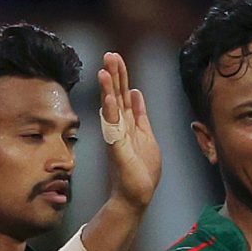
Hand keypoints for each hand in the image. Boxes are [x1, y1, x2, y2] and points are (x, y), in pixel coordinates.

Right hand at [97, 52, 160, 212]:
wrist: (137, 195)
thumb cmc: (141, 170)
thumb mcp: (147, 135)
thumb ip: (140, 115)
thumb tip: (136, 93)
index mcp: (128, 123)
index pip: (123, 94)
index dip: (121, 76)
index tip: (117, 58)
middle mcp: (119, 127)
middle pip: (116, 95)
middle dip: (114, 75)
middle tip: (110, 54)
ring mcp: (117, 136)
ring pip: (111, 107)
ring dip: (108, 88)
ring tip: (105, 69)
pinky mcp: (117, 147)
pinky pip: (113, 126)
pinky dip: (110, 110)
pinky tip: (108, 95)